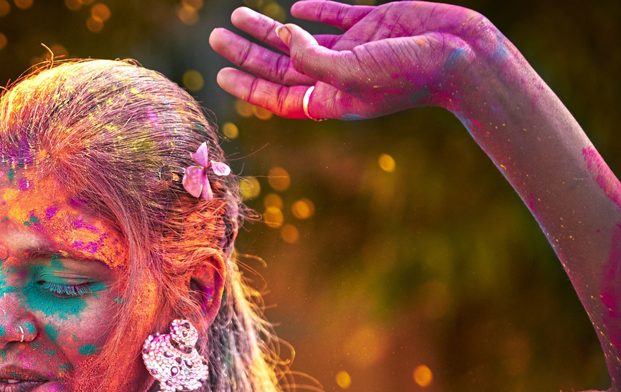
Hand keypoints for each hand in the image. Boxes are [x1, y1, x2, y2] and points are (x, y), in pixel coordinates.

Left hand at [209, 0, 498, 119]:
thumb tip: (285, 36)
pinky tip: (293, 6)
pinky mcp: (375, 23)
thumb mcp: (351, 71)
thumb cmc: (406, 73)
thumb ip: (312, 58)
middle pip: (279, 65)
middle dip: (246, 50)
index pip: (278, 95)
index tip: (220, 73)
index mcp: (330, 98)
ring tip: (237, 14)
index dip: (247, 85)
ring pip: (299, 37)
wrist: (461, 55)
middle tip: (215, 36)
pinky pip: (336, 16)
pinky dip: (315, 10)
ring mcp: (355, 48)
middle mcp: (338, 74)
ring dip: (268, 27)